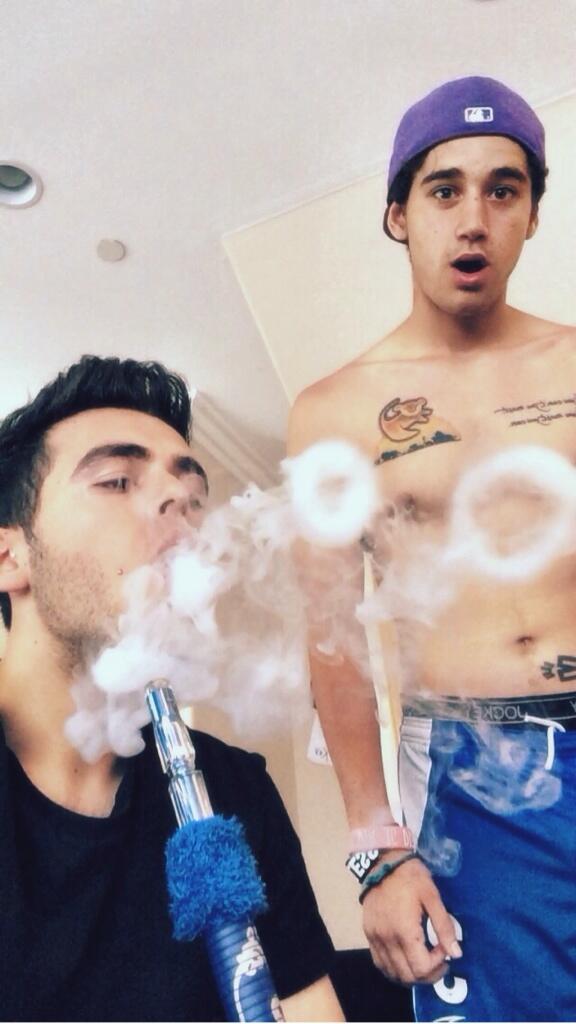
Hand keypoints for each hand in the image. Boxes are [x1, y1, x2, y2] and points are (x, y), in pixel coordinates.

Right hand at [362, 853, 461, 985]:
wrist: (382, 861)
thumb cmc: (411, 877)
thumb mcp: (432, 897)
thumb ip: (444, 927)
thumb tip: (456, 953)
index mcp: (404, 931)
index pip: (421, 968)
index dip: (437, 964)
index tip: (444, 948)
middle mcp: (387, 939)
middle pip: (407, 976)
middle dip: (427, 974)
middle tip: (438, 961)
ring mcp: (375, 938)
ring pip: (392, 973)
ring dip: (411, 974)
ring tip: (423, 960)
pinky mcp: (368, 934)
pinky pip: (379, 963)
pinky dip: (394, 968)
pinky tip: (405, 958)